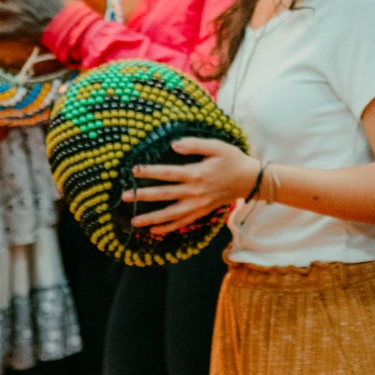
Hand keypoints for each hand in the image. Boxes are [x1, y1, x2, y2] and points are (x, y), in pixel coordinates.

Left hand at [122, 138, 258, 235]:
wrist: (250, 180)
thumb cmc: (233, 160)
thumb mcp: (216, 146)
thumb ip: (194, 144)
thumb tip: (174, 144)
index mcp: (196, 174)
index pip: (167, 173)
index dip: (149, 171)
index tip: (134, 170)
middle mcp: (195, 192)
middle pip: (164, 195)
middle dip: (143, 196)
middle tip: (124, 197)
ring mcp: (198, 205)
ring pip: (171, 214)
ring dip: (152, 218)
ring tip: (134, 221)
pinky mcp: (202, 212)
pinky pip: (182, 222)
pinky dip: (168, 227)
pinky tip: (154, 230)